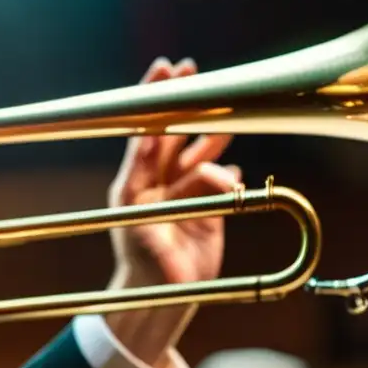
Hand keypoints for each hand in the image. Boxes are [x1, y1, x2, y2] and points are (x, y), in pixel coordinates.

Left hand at [104, 56, 241, 366]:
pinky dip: (226, 170)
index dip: (152, 103)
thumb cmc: (146, 271)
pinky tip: (234, 163)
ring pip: (195, 153)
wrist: (159, 300)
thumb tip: (225, 176)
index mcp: (133, 184)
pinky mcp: (203, 210)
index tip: (162, 74)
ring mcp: (179, 195)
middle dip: (178, 102)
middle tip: (186, 67)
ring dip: (208, 131)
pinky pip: (218, 181)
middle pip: (167, 133)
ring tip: (225, 107)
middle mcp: (155, 183)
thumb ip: (186, 207)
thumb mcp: (153, 240)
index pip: (143, 134)